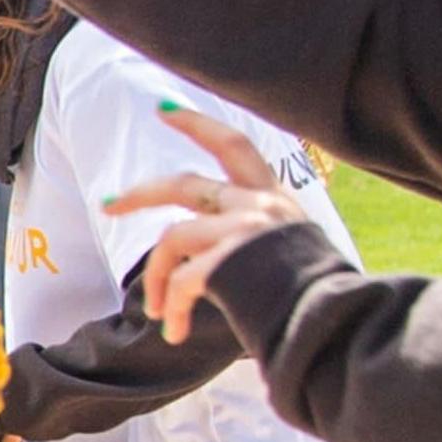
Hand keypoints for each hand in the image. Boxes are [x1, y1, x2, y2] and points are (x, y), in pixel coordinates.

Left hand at [107, 110, 320, 346]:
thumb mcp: (288, 248)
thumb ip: (253, 235)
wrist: (333, 322)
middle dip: (140, 194)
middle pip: (184, 184)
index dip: (198, 125)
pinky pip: (181, 281)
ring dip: (157, 278)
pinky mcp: (228, 261)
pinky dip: (172, 309)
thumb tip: (206, 252)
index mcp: (274, 198)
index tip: (163, 110)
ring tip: (157, 312)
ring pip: (172, 238)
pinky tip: (174, 331)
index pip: (234, 146)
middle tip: (108, 204)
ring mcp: (244, 230)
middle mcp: (260, 205)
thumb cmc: (309, 296)